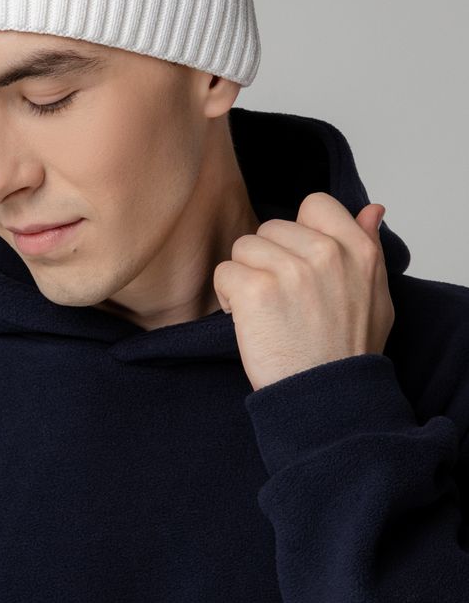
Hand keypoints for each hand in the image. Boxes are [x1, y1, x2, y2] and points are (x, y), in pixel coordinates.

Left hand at [213, 192, 394, 391]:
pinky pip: (224, 272)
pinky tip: (248, 320)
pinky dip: (228, 296)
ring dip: (245, 277)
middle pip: (270, 228)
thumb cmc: (348, 350)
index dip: (299, 231)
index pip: (315, 204)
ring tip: (266, 310)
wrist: (327, 398)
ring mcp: (290, 270)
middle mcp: (326, 253)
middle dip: (268, 260)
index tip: (299, 262)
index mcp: (358, 249)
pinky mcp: (256, 290)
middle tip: (282, 298)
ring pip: (243, 247)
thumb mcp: (377, 296)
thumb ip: (370, 247)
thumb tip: (372, 210)